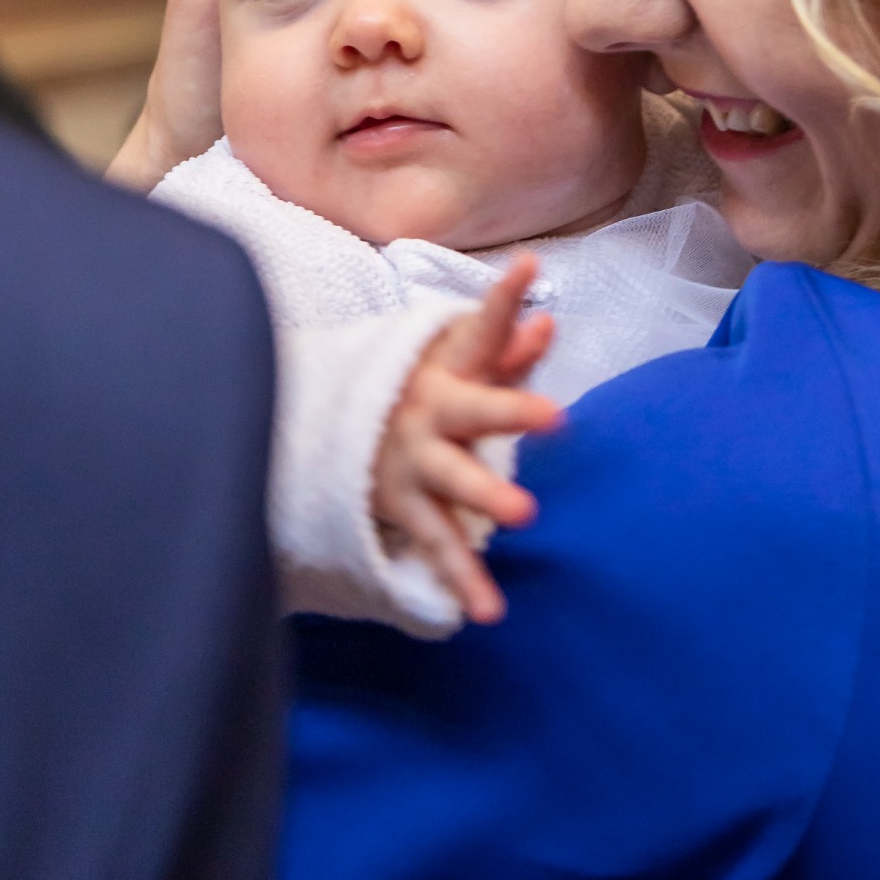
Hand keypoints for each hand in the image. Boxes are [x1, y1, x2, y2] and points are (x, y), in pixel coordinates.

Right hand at [373, 256, 559, 622]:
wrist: (324, 433)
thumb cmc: (418, 390)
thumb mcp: (454, 362)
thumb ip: (505, 346)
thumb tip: (548, 323)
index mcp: (446, 370)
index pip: (481, 328)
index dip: (504, 299)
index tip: (531, 267)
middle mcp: (428, 416)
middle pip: (471, 410)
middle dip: (511, 411)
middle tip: (556, 414)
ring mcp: (414, 467)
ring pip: (451, 487)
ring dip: (485, 498)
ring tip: (524, 517)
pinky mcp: (406, 511)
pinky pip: (439, 547)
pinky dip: (462, 580)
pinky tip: (489, 611)